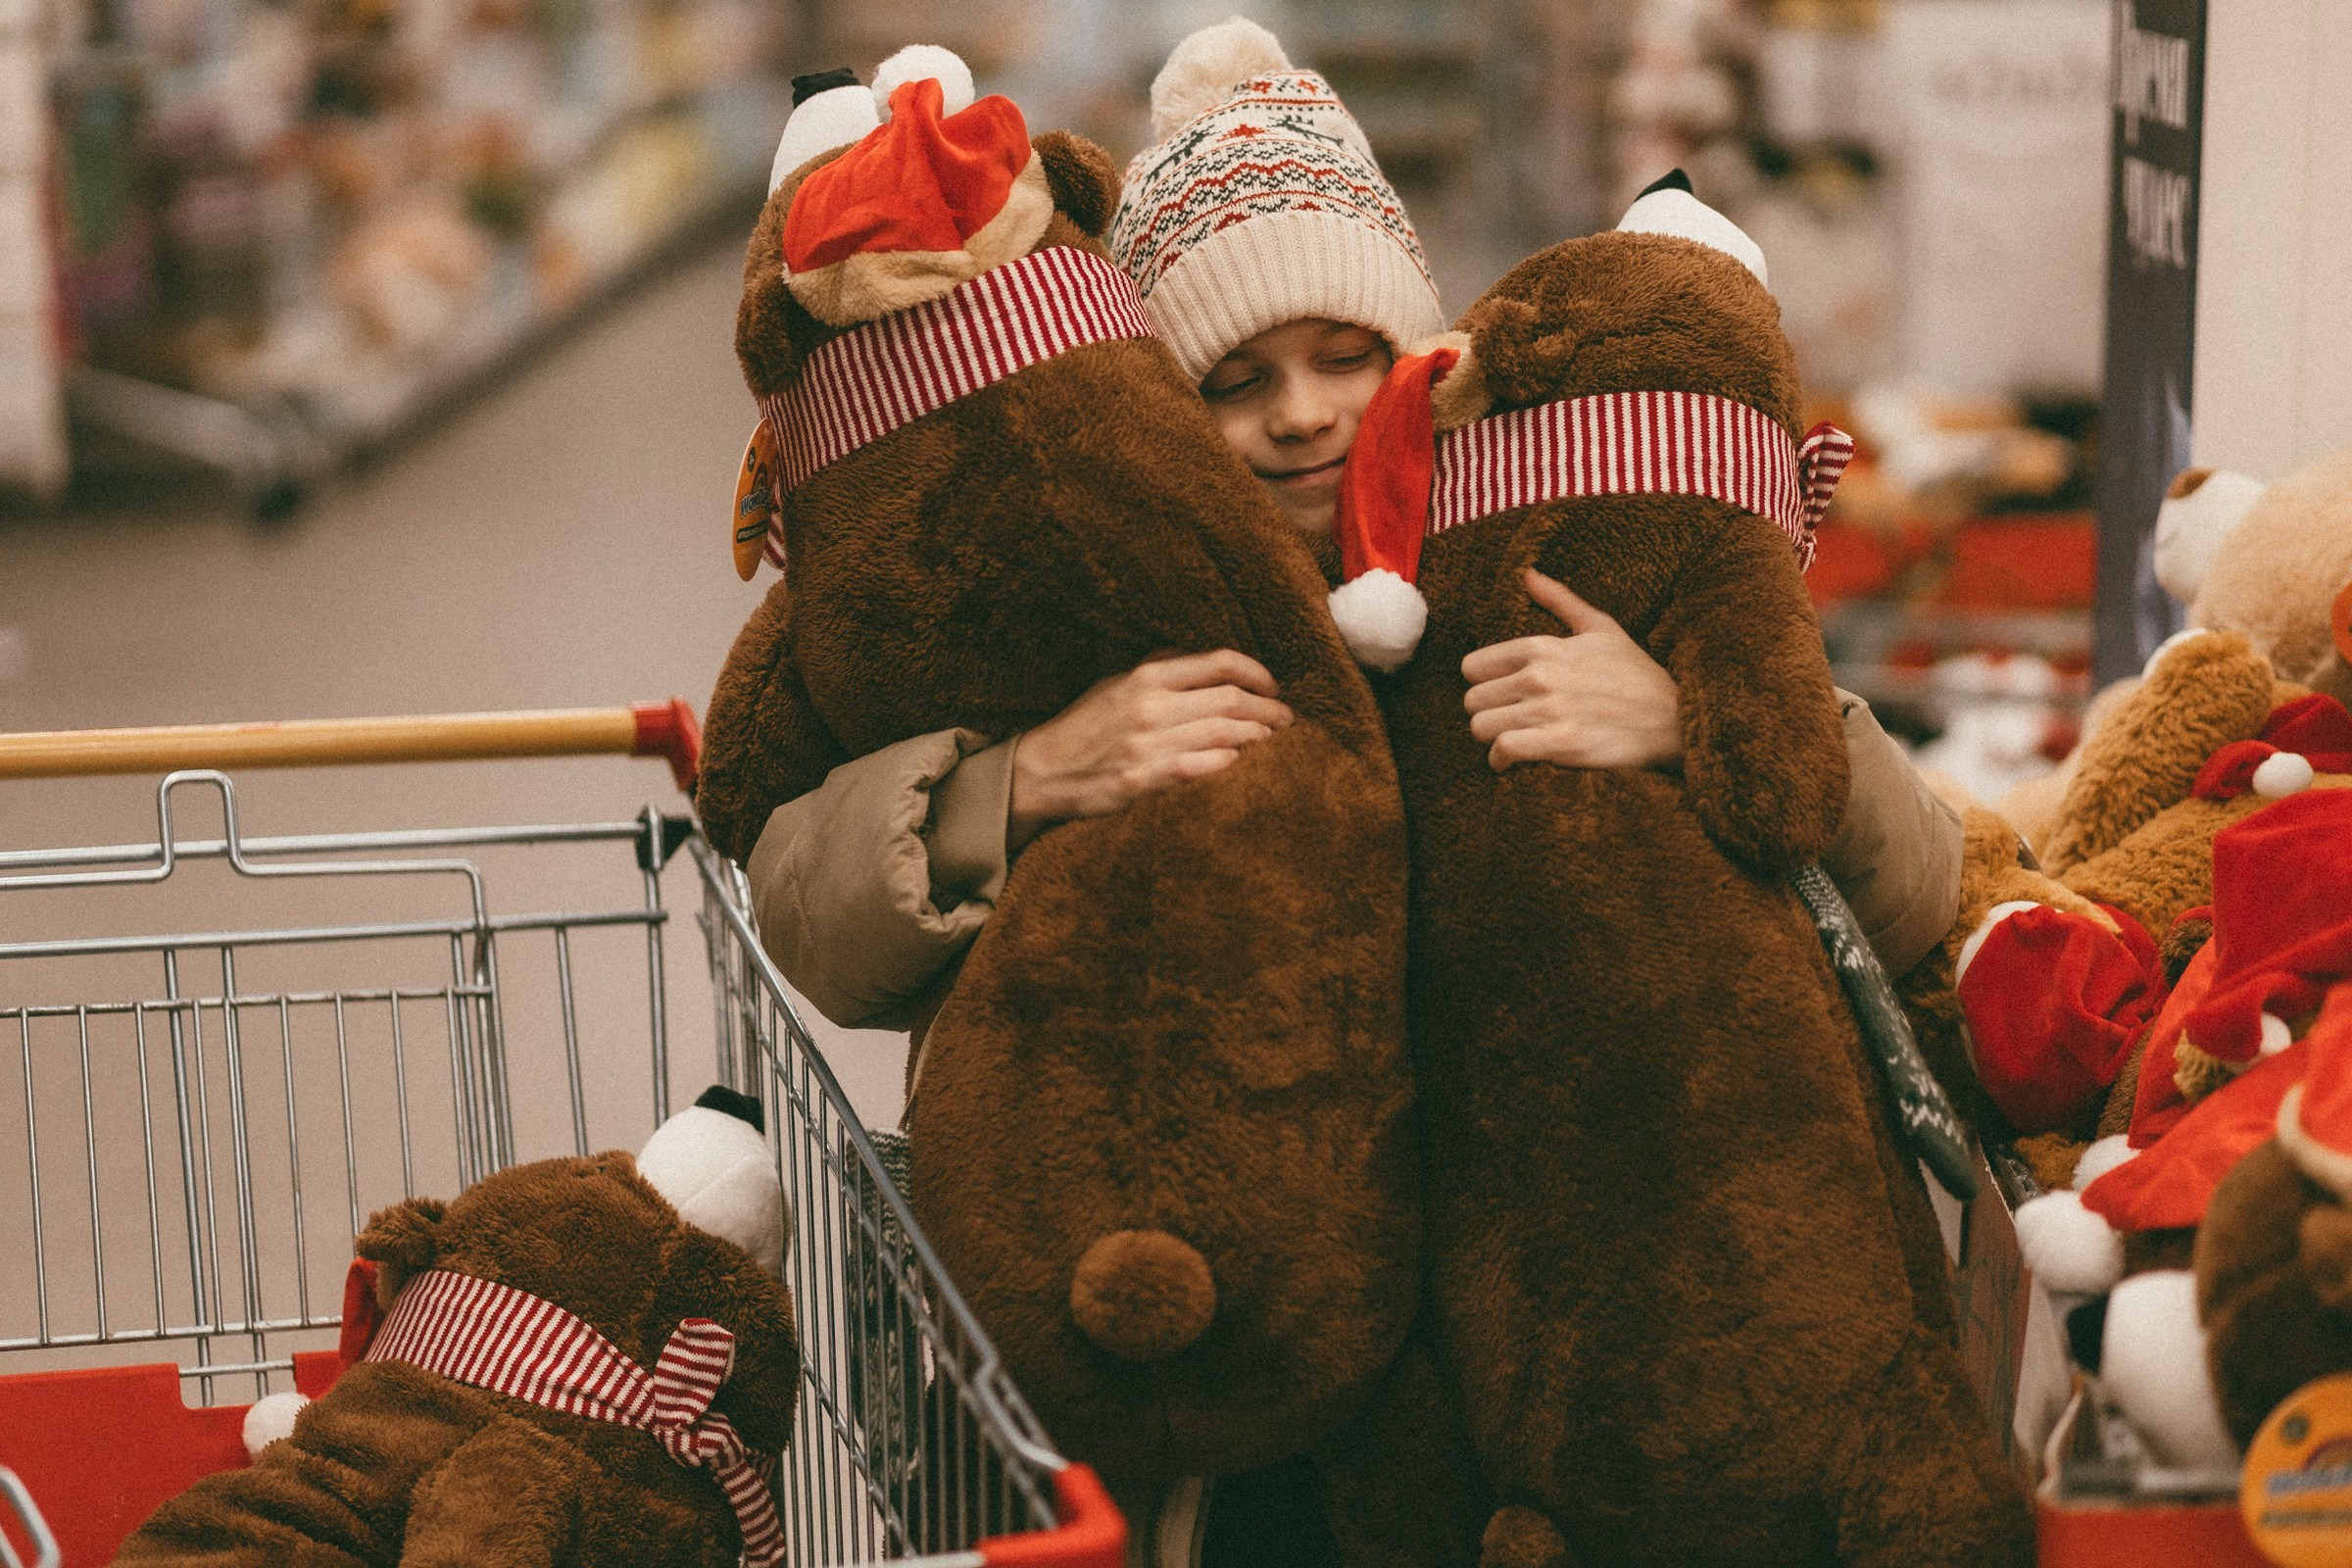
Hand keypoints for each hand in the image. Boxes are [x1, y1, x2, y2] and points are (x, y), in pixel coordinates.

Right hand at [1009, 650, 1292, 847]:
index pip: (1219, 663)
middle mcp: (1150, 706)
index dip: (1257, 673)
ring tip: (1270, 737)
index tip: (1274, 685)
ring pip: (1223, 734)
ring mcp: (1147, 745)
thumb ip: (1160, 668)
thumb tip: (1203, 658)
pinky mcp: (1143, 780)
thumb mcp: (1117, 682)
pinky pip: (1201, 767)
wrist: (1041, 771)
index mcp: (1146, 677)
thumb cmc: (1084, 726)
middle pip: (1230, 699)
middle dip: (1268, 708)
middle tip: (1286, 717)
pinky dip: (1227, 760)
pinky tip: (1238, 759)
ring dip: (1256, 734)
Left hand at [1462, 569, 1682, 772]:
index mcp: (1543, 647)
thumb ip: (1560, 600)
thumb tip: (1528, 574)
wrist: (1676, 719)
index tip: (1500, 694)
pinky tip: (1513, 761)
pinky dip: (1501, 760)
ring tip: (1510, 740)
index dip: (1483, 684)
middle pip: (1472, 701)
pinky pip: (1503, 750)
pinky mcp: (1561, 743)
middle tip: (1507, 721)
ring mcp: (1550, 710)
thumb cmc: (1637, 675)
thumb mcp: (1602, 628)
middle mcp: (1540, 675)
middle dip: (1486, 713)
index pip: (1472, 667)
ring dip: (1492, 739)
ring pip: (1481, 727)